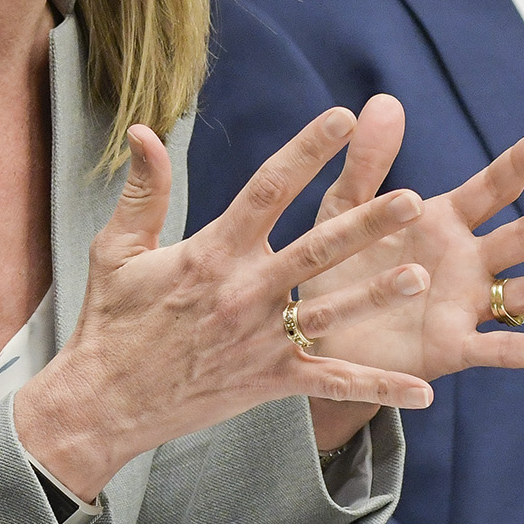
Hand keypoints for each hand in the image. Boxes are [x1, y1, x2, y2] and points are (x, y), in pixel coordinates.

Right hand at [15, 109, 446, 499]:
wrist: (101, 405)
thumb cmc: (110, 322)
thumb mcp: (116, 250)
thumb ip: (143, 191)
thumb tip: (142, 129)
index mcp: (211, 253)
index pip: (267, 189)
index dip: (307, 151)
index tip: (342, 118)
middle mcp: (243, 293)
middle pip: (316, 249)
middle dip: (366, 223)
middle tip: (413, 199)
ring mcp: (260, 341)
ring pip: (331, 313)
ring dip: (376, 295)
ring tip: (420, 276)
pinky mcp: (269, 383)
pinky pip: (330, 384)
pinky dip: (377, 388)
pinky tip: (422, 391)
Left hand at [297, 95, 523, 386]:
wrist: (312, 331)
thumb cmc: (332, 262)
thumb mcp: (345, 208)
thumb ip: (367, 161)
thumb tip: (382, 99)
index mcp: (442, 222)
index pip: (489, 190)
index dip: (515, 168)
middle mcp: (465, 262)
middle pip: (523, 237)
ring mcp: (464, 306)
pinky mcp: (452, 348)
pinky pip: (502, 349)